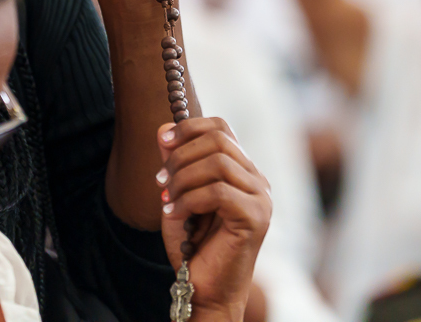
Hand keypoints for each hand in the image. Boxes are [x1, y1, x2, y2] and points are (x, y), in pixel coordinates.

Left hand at [156, 119, 271, 320]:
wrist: (205, 291)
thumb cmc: (194, 247)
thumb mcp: (178, 196)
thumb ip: (175, 163)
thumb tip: (164, 128)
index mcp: (242, 171)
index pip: (221, 128)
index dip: (190, 128)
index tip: (164, 142)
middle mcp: (256, 180)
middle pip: (219, 140)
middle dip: (181, 156)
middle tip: (160, 181)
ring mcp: (260, 198)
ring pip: (218, 163)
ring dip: (182, 179)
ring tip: (166, 200)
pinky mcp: (256, 217)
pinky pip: (218, 192)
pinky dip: (189, 200)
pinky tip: (174, 214)